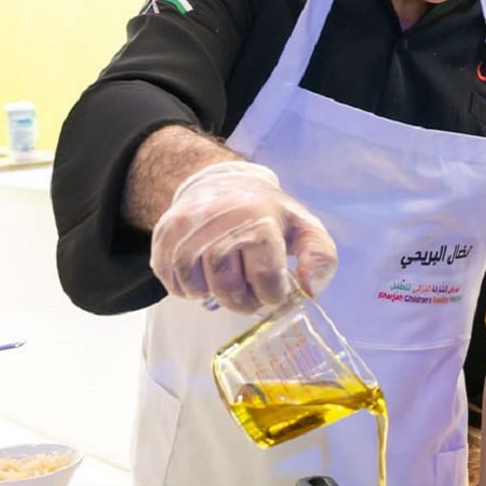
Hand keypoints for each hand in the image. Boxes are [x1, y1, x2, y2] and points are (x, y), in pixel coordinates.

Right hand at [148, 161, 337, 312]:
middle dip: (242, 301)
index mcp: (260, 218)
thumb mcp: (305, 228)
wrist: (222, 184)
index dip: (272, 294)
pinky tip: (204, 277)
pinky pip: (171, 280)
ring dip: (212, 294)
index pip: (265, 275)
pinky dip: (187, 289)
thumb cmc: (268, 214)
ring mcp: (188, 226)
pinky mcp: (165, 234)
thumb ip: (320, 258)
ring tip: (226, 283)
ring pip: (195, 284)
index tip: (275, 291)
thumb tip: (309, 289)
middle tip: (250, 294)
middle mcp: (220, 219)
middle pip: (227, 285)